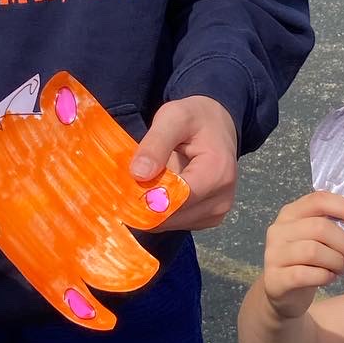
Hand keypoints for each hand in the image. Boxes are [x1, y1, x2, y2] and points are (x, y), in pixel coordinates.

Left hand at [130, 95, 238, 230]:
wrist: (218, 124)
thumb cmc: (195, 118)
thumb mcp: (173, 118)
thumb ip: (156, 144)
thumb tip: (138, 174)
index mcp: (217, 173)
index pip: (177, 200)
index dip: (146, 197)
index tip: (122, 187)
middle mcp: (221, 199)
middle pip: (172, 216)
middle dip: (144, 204)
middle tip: (125, 183)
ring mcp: (216, 212)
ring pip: (170, 224)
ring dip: (150, 210)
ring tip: (141, 184)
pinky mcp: (208, 218)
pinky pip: (175, 224)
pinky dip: (159, 212)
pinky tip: (154, 191)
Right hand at [262, 191, 343, 317]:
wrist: (282, 291)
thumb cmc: (306, 260)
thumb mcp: (315, 238)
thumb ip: (332, 226)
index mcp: (291, 213)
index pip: (319, 200)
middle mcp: (279, 229)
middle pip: (319, 227)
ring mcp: (274, 254)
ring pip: (313, 251)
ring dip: (337, 261)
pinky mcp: (275, 278)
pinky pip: (305, 274)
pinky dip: (325, 276)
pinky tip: (330, 277)